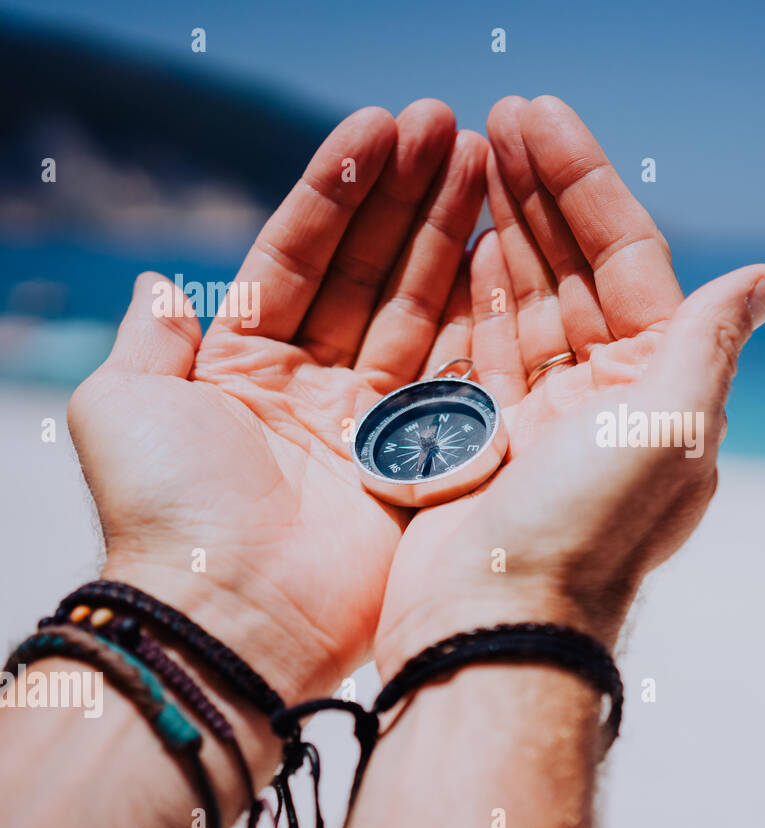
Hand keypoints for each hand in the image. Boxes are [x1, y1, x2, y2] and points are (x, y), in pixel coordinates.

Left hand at [69, 101, 486, 698]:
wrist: (232, 616)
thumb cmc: (169, 511)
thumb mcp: (123, 406)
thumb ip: (150, 339)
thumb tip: (160, 285)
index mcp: (242, 365)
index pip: (296, 255)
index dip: (337, 189)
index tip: (381, 127)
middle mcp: (310, 385)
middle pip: (365, 268)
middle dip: (406, 195)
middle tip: (453, 126)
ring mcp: (370, 420)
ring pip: (413, 305)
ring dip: (445, 232)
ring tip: (482, 160)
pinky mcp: (418, 457)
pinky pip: (449, 370)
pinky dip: (471, 311)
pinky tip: (495, 246)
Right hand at [373, 96, 764, 673]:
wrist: (499, 629)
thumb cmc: (588, 530)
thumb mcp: (670, 423)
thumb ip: (709, 339)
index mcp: (659, 386)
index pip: (627, 261)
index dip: (586, 186)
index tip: (540, 118)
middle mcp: (609, 399)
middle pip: (576, 272)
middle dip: (540, 195)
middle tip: (500, 118)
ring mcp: (544, 420)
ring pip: (527, 304)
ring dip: (505, 231)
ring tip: (472, 158)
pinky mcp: (486, 443)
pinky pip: (482, 351)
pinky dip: (472, 297)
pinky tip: (461, 243)